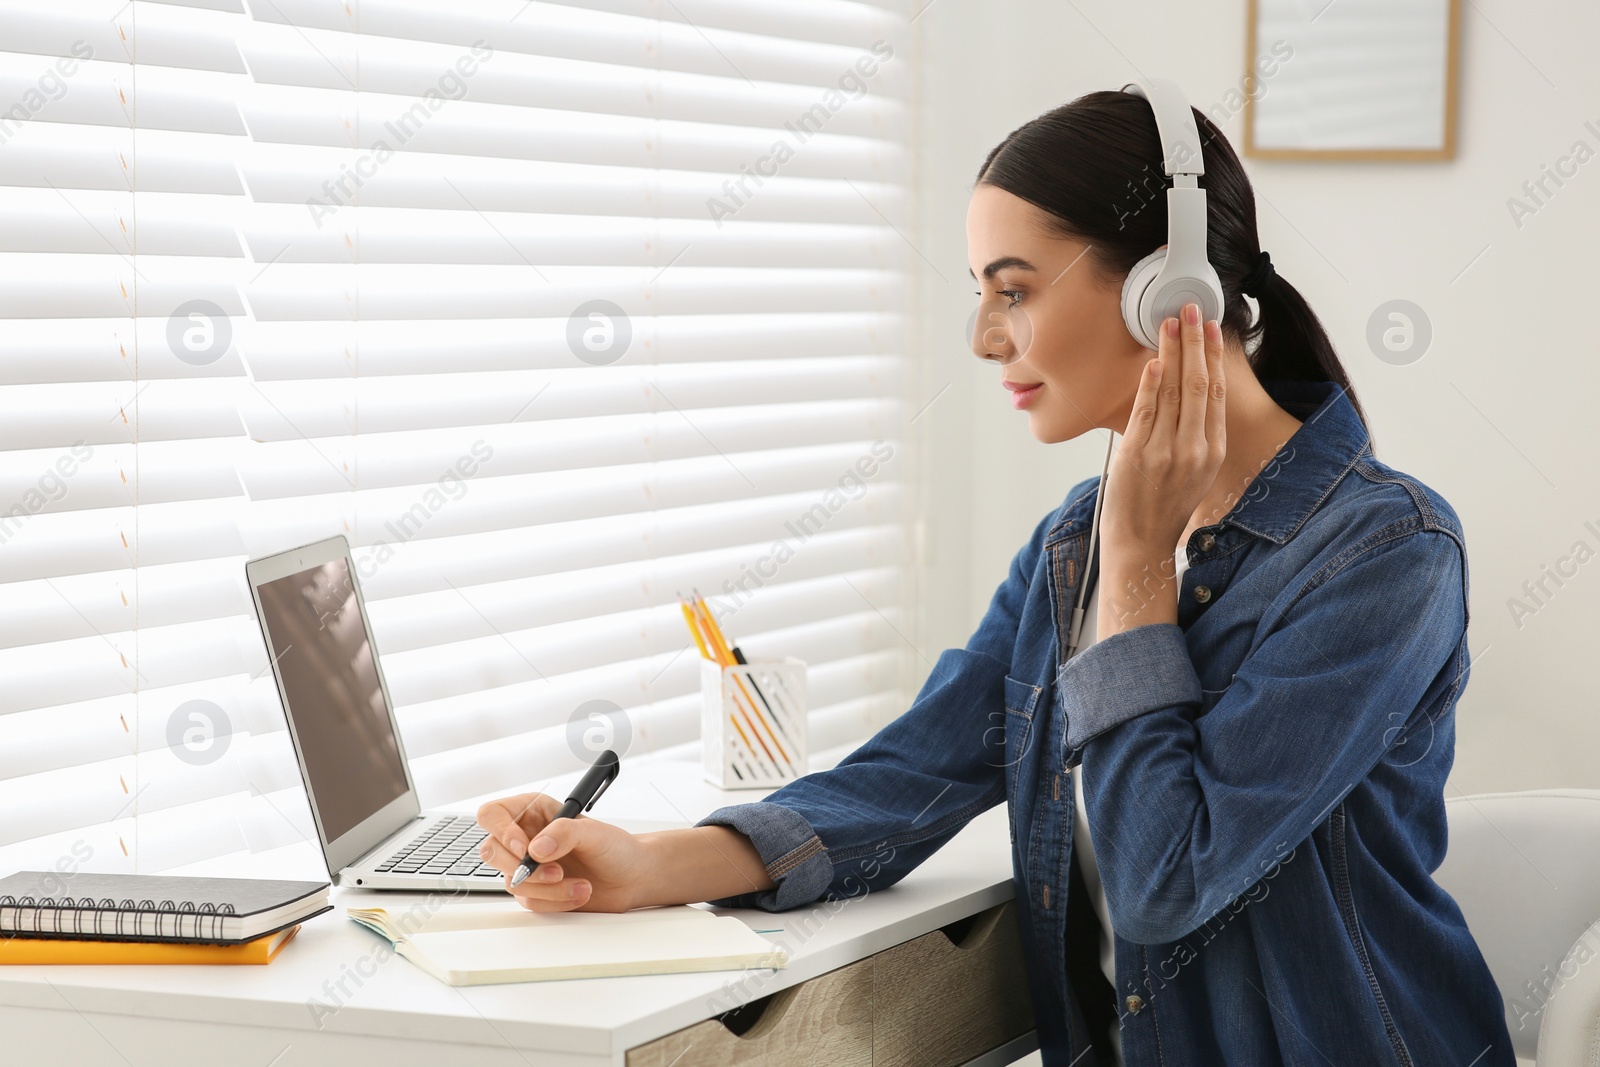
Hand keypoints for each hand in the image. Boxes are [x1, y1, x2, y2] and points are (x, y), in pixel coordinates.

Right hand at [476, 792, 651, 912]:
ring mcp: (528, 866)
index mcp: (533, 811)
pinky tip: (579, 892)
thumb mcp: (594, 833)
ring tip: (582, 884)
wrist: (631, 877)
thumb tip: (535, 849)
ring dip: (548, 888)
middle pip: (491, 852)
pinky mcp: (536, 891)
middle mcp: (525, 837)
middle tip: (557, 872)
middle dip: (523, 868)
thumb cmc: (616, 847)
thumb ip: (565, 833)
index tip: (525, 849)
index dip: (501, 832)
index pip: (492, 815)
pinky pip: (529, 901)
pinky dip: (555, 901)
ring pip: (512, 881)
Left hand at [1097, 304, 1225, 627]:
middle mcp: (1195, 449)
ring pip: (1173, 391)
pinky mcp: (1138, 454)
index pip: (1215, 394)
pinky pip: (1146, 411)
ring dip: (1172, 352)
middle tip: (1191, 310)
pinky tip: (1153, 360)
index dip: (1213, 357)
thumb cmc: (1163, 508)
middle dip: (1196, 342)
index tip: (1211, 329)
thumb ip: (1194, 438)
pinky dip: (1151, 383)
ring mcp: (1167, 451)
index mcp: (1212, 451)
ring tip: (1171, 323)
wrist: (1141, 545)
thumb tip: (1187, 397)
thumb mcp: (1193, 473)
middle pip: (1198, 384)